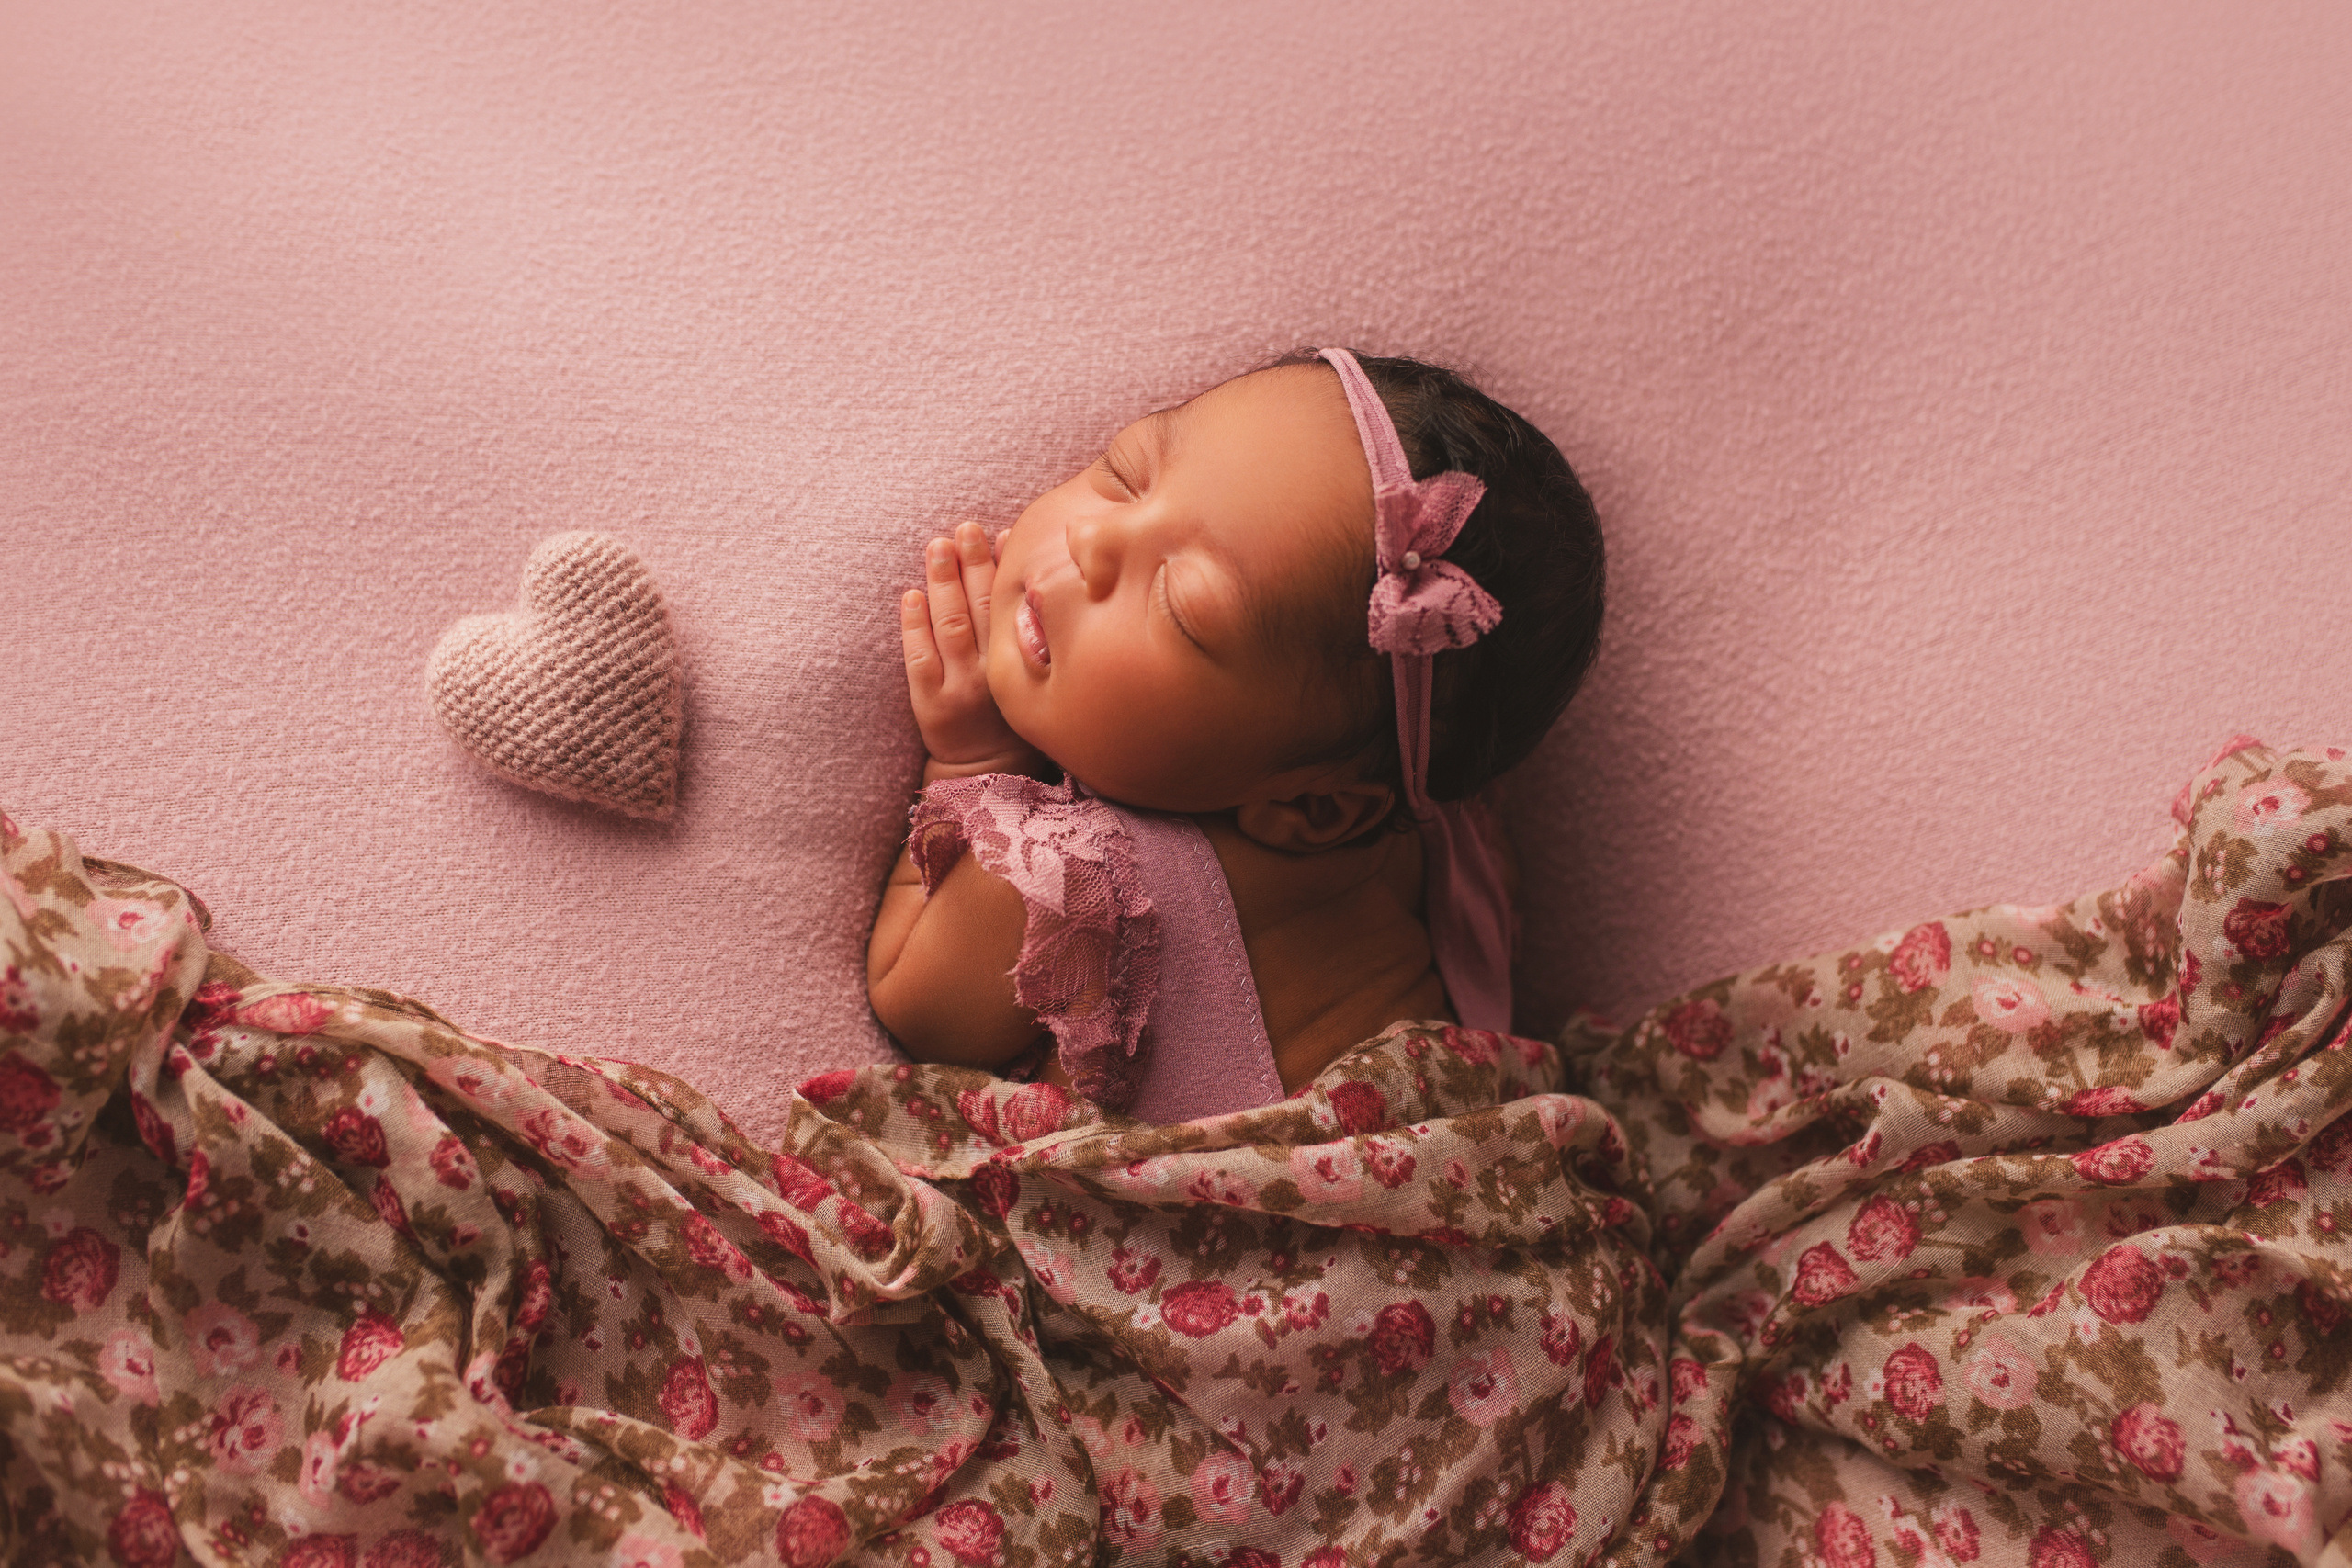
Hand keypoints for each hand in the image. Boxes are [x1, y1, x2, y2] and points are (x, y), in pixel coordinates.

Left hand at [900, 522, 1044, 777]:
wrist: (989, 774)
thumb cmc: (1016, 720)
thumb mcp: (1039, 680)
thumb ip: (1036, 635)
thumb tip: (1030, 582)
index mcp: (1022, 666)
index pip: (1014, 608)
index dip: (1006, 569)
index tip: (1002, 533)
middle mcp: (993, 675)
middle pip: (981, 609)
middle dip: (973, 564)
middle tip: (965, 527)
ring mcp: (959, 689)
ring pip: (950, 626)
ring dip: (944, 582)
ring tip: (938, 545)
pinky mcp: (930, 704)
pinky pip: (919, 658)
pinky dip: (914, 625)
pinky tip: (911, 594)